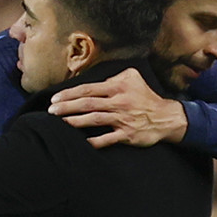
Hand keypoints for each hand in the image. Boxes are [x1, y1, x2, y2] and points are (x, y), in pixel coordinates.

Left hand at [48, 69, 187, 147]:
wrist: (166, 117)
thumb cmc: (146, 97)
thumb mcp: (133, 78)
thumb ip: (115, 75)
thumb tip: (96, 77)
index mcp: (118, 87)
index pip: (88, 89)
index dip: (69, 93)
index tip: (55, 98)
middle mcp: (118, 102)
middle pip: (87, 103)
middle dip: (67, 107)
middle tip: (51, 111)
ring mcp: (122, 119)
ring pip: (94, 119)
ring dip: (75, 121)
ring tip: (60, 122)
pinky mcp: (127, 135)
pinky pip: (107, 139)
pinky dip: (94, 141)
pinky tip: (81, 141)